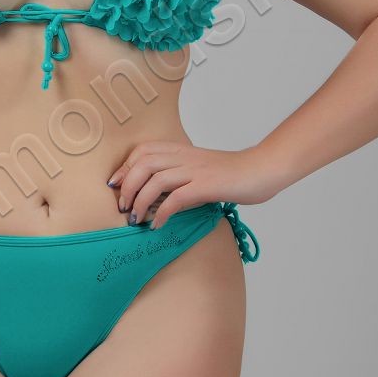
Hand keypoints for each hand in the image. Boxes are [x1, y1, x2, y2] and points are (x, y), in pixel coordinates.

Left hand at [106, 142, 279, 229]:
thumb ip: (181, 176)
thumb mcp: (201, 169)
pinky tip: (158, 225)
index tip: (115, 185)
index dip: (125, 167)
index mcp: (182, 150)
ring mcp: (195, 170)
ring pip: (155, 180)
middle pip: (143, 164)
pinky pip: (176, 198)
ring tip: (135, 219)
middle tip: (123, 207)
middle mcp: (185, 157)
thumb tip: (160, 197)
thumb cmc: (233, 173)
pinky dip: (162, 213)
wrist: (262, 169)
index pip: (143, 151)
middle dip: (127, 186)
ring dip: (140, 201)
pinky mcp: (207, 185)